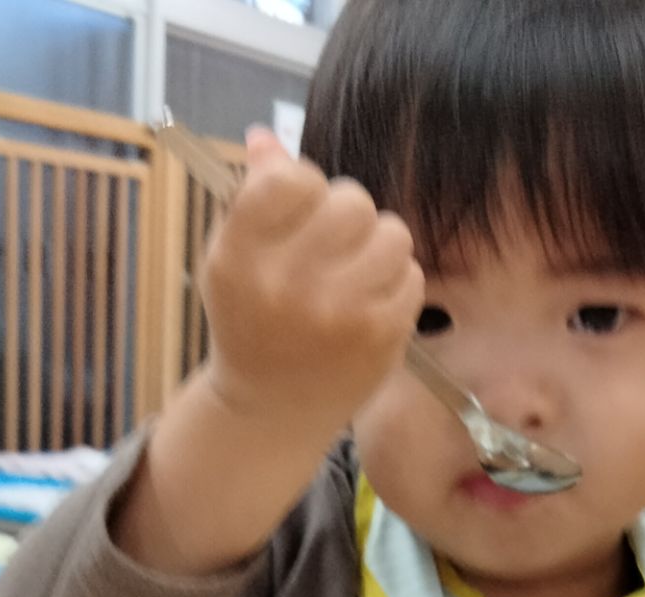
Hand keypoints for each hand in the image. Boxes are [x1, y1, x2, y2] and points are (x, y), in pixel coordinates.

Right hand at [117, 129, 421, 575]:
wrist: (272, 411)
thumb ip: (252, 195)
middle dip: (347, 215)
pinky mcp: (381, 338)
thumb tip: (267, 137)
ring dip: (379, 247)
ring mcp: (339, 314)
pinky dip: (396, 284)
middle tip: (333, 246)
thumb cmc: (253, 323)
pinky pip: (411, 275)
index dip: (303, 185)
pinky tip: (368, 305)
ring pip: (392, 233)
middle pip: (351, 200)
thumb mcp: (234, 260)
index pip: (290, 178)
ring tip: (355, 273)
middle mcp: (287, 285)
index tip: (299, 211)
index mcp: (240, 257)